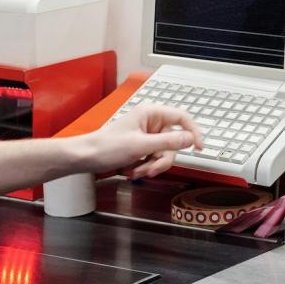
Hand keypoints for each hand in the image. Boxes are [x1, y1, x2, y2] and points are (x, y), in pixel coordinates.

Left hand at [74, 103, 203, 178]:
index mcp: (151, 113)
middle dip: (162, 159)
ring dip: (152, 165)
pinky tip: (132, 169)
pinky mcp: (142, 146)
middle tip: (150, 169)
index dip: (194, 132)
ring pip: (164, 153)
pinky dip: (145, 167)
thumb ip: (168, 142)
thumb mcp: (140, 146)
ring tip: (136, 170)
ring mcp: (147, 135)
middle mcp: (151, 122)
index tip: (199, 148)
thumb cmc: (105, 147)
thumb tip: (190, 139)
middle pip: (174, 142)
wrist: (85, 158)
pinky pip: (154, 158)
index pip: (183, 118)